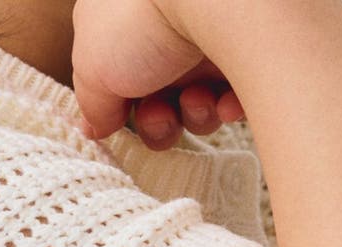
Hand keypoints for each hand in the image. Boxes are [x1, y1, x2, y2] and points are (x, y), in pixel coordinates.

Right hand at [71, 0, 244, 148]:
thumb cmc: (140, 22)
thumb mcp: (93, 69)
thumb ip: (91, 105)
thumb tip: (94, 129)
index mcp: (124, 24)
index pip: (120, 78)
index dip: (119, 110)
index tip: (120, 123)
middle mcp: (168, 28)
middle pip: (162, 98)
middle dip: (158, 122)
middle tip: (162, 116)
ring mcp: (210, 37)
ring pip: (202, 102)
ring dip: (195, 115)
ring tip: (198, 99)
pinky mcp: (251, 50)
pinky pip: (241, 94)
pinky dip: (231, 106)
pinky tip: (227, 102)